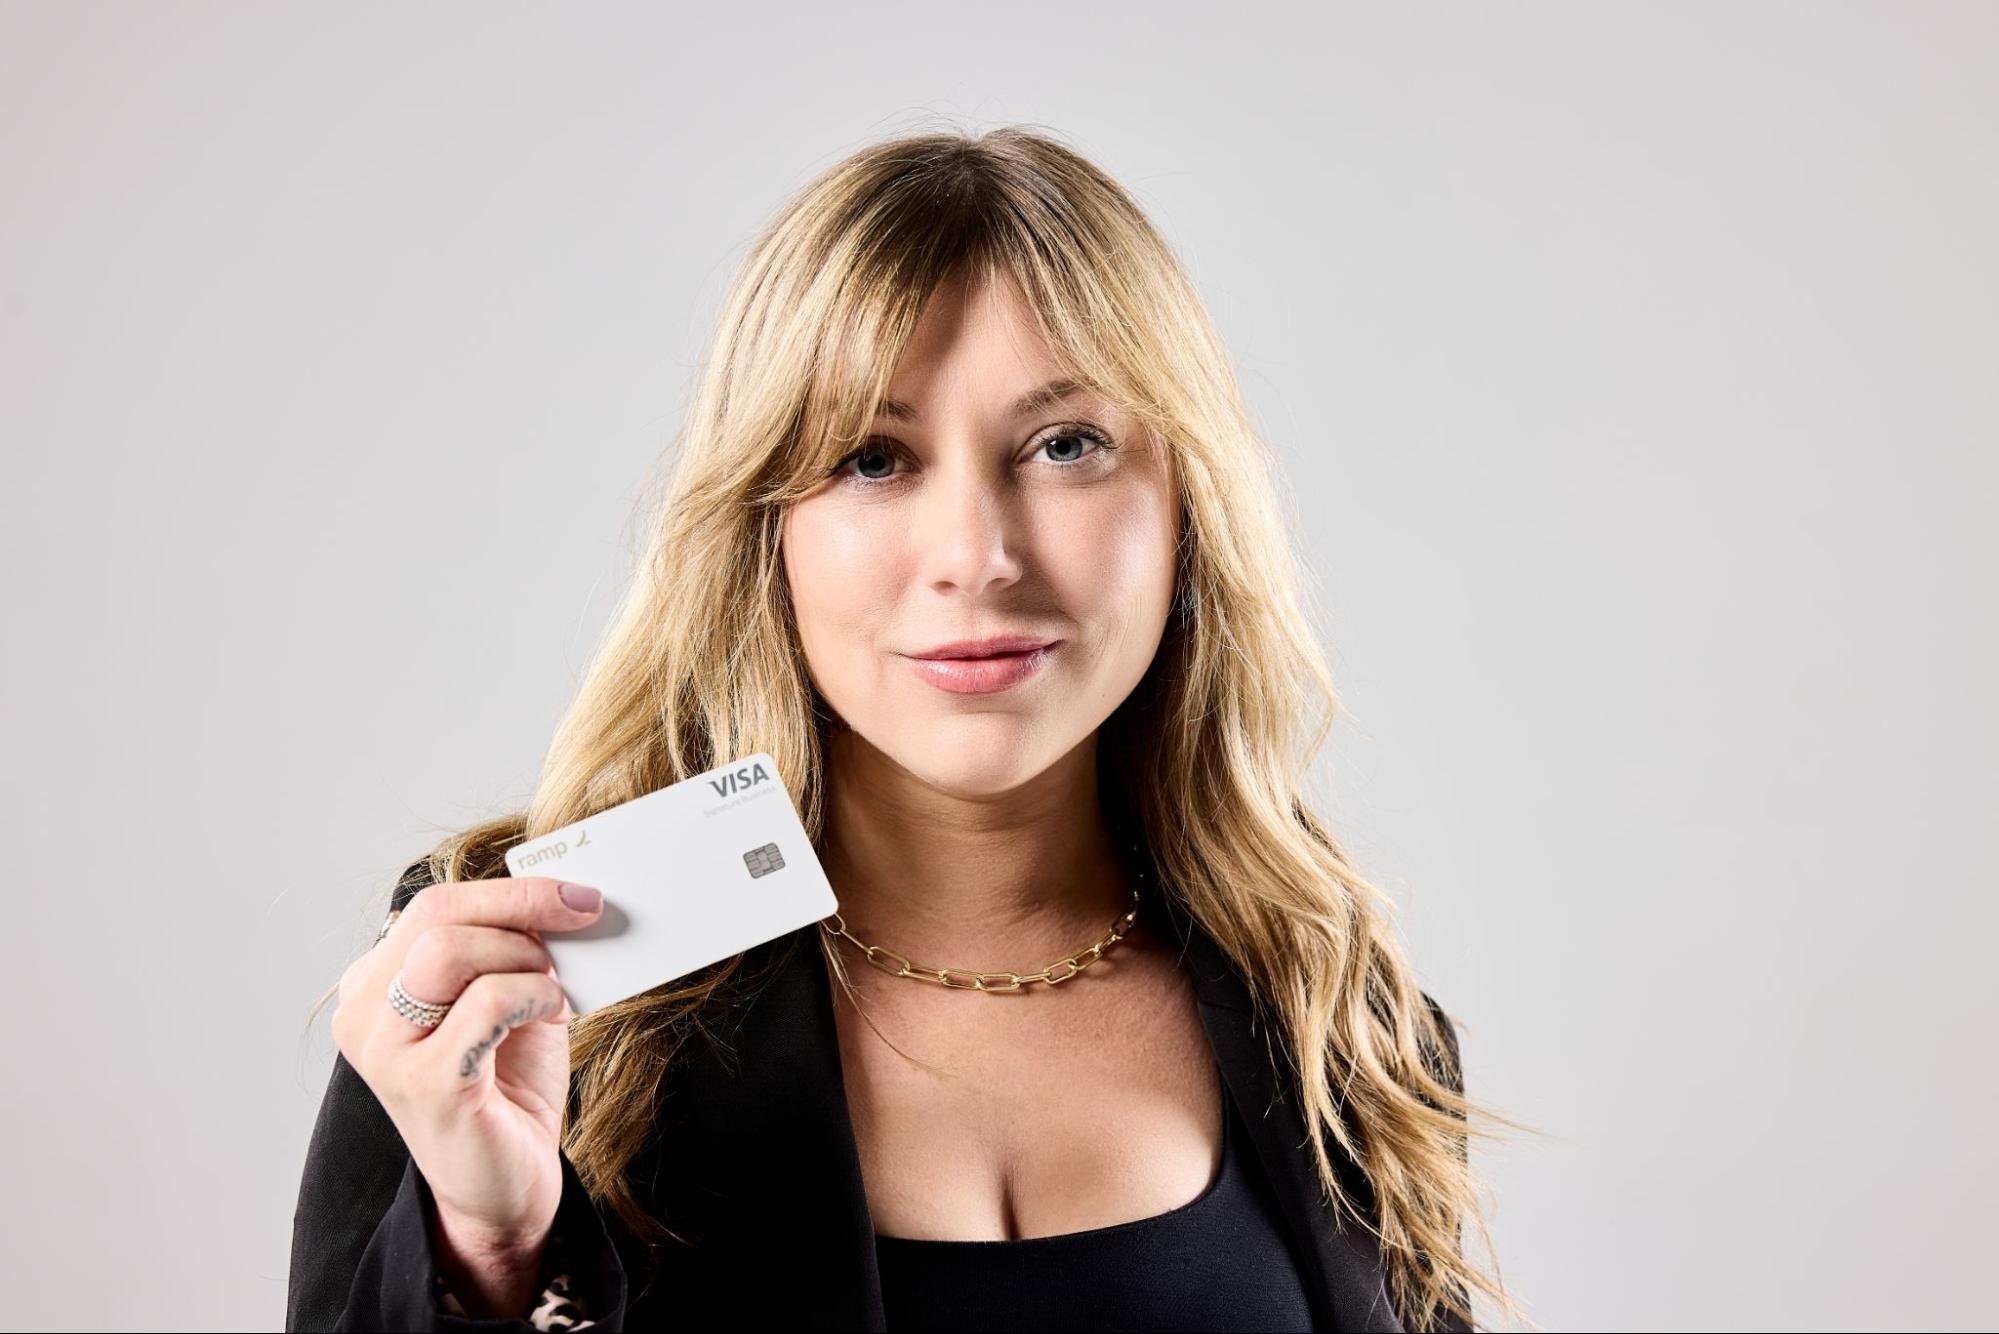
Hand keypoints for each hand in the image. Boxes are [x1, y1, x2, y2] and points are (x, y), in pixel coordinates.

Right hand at [331, 875, 603, 1291]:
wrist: (504, 1185)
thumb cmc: (505, 1086)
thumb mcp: (509, 998)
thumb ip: (511, 947)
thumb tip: (558, 895)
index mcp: (375, 983)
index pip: (433, 905)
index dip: (511, 889)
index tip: (578, 894)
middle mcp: (364, 1012)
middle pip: (437, 916)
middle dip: (523, 908)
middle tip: (582, 924)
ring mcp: (386, 1050)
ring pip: (449, 952)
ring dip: (523, 958)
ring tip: (552, 990)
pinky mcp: (424, 1083)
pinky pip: (486, 1004)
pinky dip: (534, 996)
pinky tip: (551, 1017)